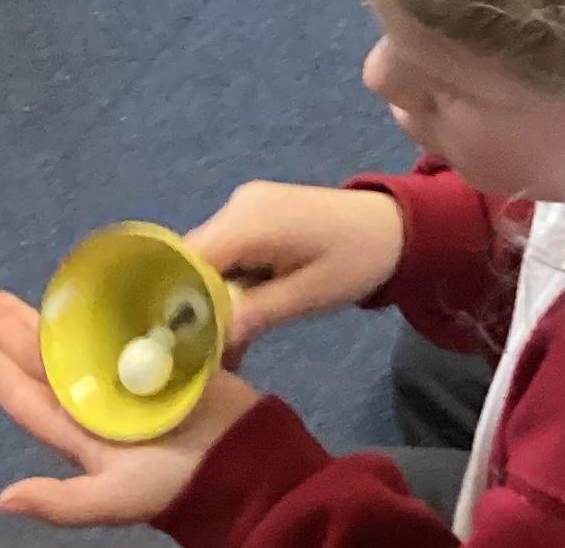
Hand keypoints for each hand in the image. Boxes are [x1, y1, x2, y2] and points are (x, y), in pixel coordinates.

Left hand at [0, 279, 256, 526]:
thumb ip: (62, 502)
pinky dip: (96, 305)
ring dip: (37, 313)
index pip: (20, 391)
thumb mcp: (115, 499)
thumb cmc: (175, 484)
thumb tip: (3, 499)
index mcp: (75, 429)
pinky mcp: (156, 355)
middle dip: (2, 324)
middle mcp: (90, 398)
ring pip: (69, 337)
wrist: (239, 461)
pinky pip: (117, 324)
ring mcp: (122, 375)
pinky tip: (81, 287)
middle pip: (37, 355)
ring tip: (1, 292)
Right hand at [179, 180, 406, 353]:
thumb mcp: (306, 296)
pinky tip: (242, 320)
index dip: (172, 302)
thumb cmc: (356, 260)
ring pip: (208, 261)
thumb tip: (205, 345)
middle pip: (192, 262)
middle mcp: (237, 206)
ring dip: (214, 302)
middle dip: (192, 308)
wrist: (394, 225)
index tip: (170, 345)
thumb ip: (253, 315)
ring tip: (226, 349)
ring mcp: (245, 207)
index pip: (186, 260)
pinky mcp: (255, 215)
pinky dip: (230, 286)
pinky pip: (227, 253)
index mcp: (248, 220)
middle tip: (198, 357)